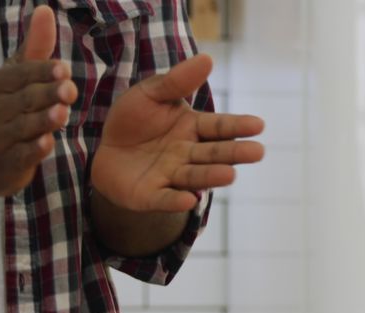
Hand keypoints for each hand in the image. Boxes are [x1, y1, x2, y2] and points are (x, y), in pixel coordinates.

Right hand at [0, 5, 77, 199]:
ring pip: (24, 127)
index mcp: (3, 84)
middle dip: (46, 94)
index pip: (22, 75)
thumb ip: (36, 48)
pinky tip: (48, 143)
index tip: (63, 68)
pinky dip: (33, 150)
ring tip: (62, 112)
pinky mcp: (7, 163)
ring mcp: (2, 137)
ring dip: (43, 120)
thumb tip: (46, 10)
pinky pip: (21, 156)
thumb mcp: (17, 76)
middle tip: (68, 89)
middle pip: (26, 100)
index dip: (42, 72)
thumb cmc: (6, 108)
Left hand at [90, 54, 264, 212]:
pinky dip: (175, 201)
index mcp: (193, 128)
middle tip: (257, 152)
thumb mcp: (151, 93)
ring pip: (194, 176)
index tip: (259, 124)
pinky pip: (164, 198)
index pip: (218, 127)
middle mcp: (188, 154)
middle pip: (214, 154)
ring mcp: (171, 176)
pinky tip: (188, 201)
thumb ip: (177, 80)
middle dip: (235, 154)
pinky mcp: (150, 196)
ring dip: (212, 176)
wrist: (105, 151)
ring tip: (230, 175)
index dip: (237, 126)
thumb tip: (208, 58)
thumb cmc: (133, 120)